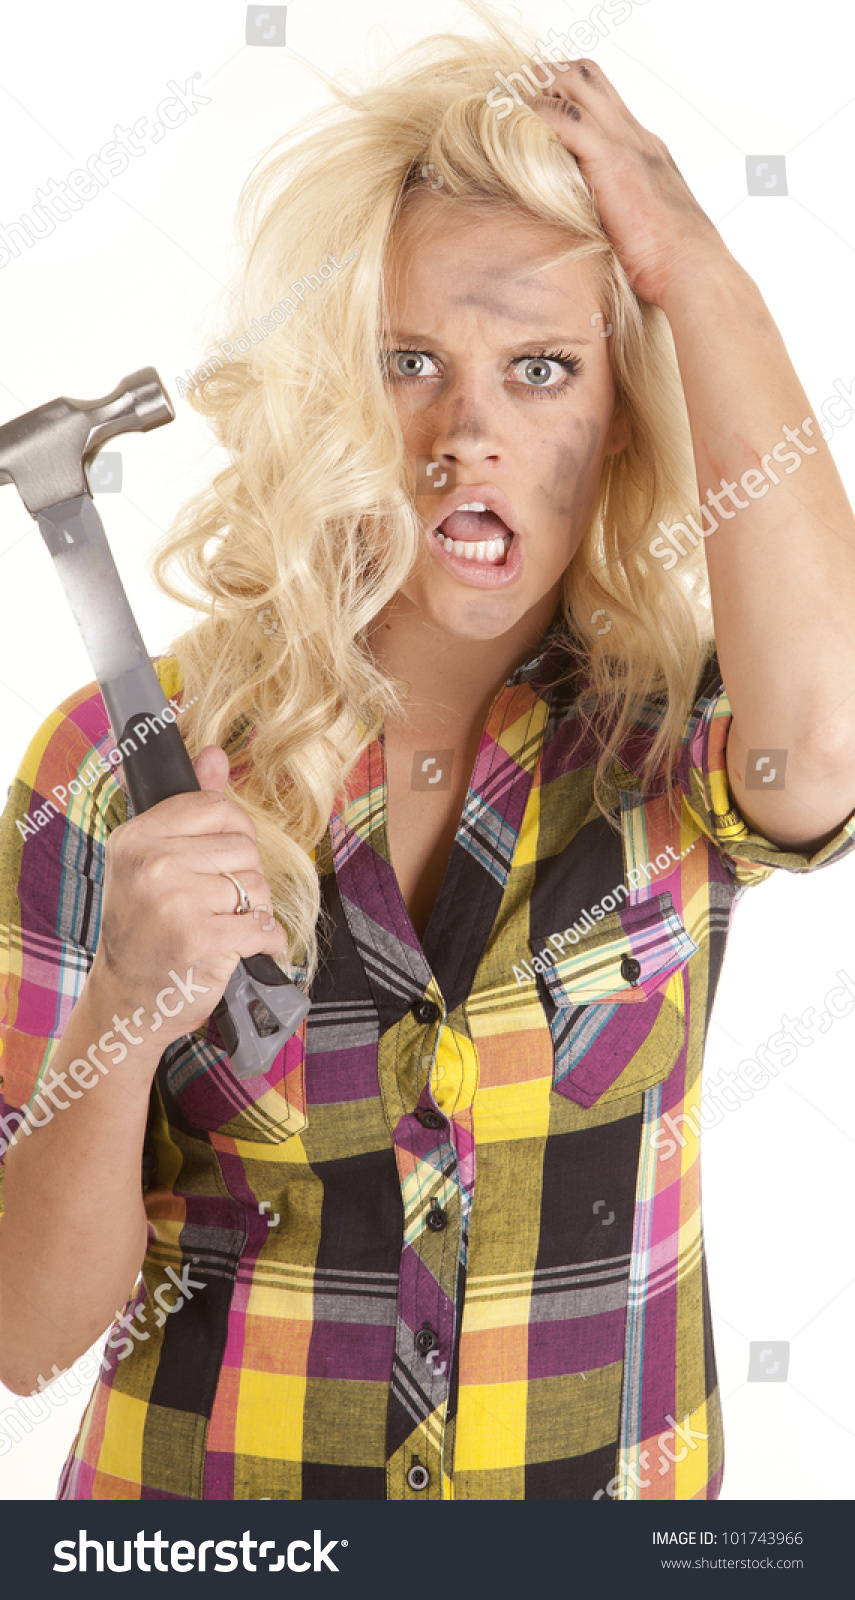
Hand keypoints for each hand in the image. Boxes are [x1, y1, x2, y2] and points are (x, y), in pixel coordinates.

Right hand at [86, 745, 289, 1054]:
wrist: (127, 1001)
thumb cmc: (144, 929)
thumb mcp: (152, 862)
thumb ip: (189, 807)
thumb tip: (214, 754)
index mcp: (137, 838)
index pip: (216, 807)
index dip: (233, 832)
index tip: (221, 859)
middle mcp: (151, 865)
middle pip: (244, 846)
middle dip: (245, 877)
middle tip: (217, 903)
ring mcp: (175, 902)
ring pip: (259, 885)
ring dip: (255, 911)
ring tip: (224, 926)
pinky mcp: (201, 940)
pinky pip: (263, 926)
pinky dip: (264, 942)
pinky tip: (241, 948)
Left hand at [529, 59, 729, 307]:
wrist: (692, 269)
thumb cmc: (667, 264)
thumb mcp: (638, 227)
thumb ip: (614, 214)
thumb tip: (585, 231)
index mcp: (644, 150)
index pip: (601, 100)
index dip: (564, 95)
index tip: (531, 109)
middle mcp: (636, 137)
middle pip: (587, 76)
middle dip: (545, 78)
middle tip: (511, 97)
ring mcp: (627, 143)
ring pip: (577, 84)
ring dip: (538, 88)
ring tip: (506, 105)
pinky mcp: (614, 160)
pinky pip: (567, 119)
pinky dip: (537, 115)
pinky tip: (513, 124)